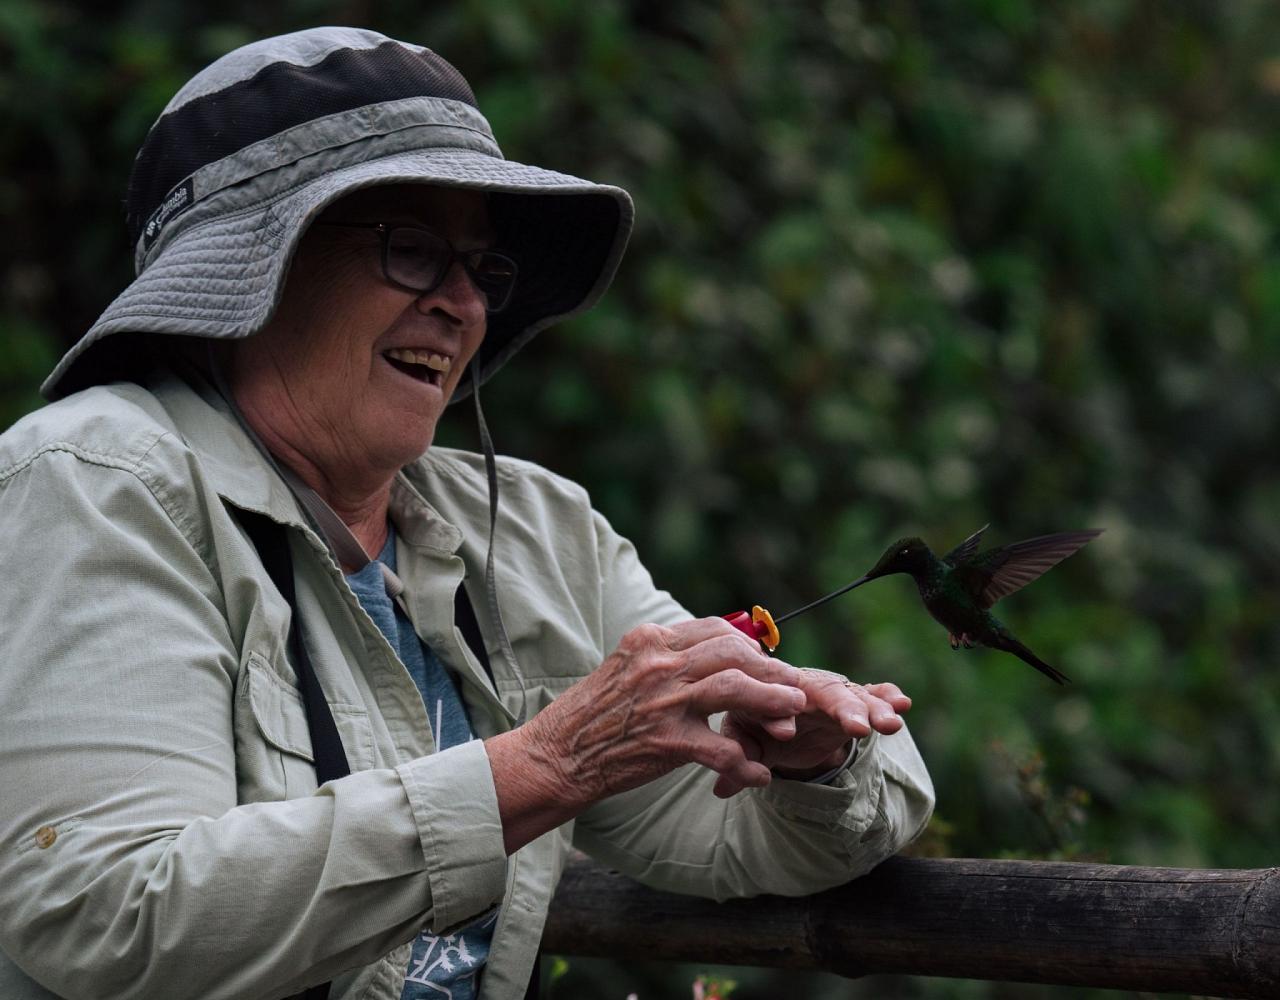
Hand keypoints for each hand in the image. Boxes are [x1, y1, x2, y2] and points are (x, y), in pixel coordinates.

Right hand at [486, 617, 807, 851]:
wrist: (554, 756)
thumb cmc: (589, 717)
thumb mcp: (623, 670)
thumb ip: (664, 660)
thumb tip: (708, 658)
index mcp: (649, 641)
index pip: (714, 629)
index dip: (749, 645)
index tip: (765, 661)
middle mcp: (658, 663)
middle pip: (733, 653)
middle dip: (771, 669)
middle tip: (794, 686)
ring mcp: (662, 701)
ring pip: (735, 689)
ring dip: (772, 701)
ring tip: (794, 714)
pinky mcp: (666, 741)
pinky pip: (722, 749)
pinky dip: (746, 763)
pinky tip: (759, 774)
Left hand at [714, 672, 911, 796]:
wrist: (779, 715)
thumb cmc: (758, 723)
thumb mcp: (746, 738)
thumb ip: (736, 757)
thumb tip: (720, 788)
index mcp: (772, 688)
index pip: (774, 696)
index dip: (778, 716)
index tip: (783, 735)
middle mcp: (806, 686)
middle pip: (823, 690)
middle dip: (842, 708)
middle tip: (856, 726)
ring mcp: (832, 694)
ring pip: (854, 695)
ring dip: (873, 709)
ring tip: (890, 724)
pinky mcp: (854, 702)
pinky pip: (873, 694)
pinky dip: (888, 696)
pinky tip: (903, 702)